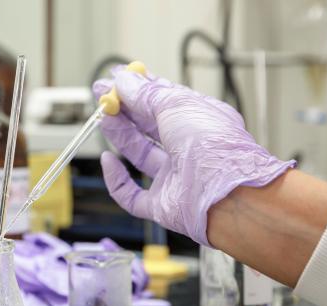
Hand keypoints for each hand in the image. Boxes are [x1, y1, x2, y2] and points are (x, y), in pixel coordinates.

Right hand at [94, 65, 294, 244]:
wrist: (225, 194)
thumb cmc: (213, 145)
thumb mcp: (176, 105)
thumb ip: (145, 93)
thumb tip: (122, 79)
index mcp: (199, 122)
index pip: (164, 102)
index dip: (138, 90)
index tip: (115, 79)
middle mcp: (187, 149)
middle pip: (149, 127)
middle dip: (124, 110)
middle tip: (101, 97)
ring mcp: (174, 177)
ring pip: (139, 154)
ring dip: (120, 135)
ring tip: (103, 118)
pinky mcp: (162, 204)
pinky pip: (132, 195)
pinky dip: (116, 180)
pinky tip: (107, 161)